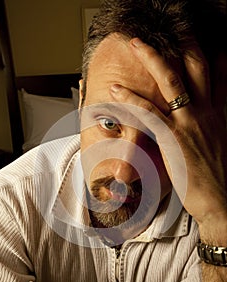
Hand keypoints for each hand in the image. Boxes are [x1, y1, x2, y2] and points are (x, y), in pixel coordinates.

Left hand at [110, 38, 226, 242]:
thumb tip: (201, 124)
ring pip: (171, 81)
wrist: (221, 200)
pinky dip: (130, 99)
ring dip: (152, 59)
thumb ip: (209, 129)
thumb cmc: (218, 178)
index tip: (209, 41)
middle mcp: (207, 112)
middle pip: (197, 68)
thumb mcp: (218, 146)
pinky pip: (148, 112)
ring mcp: (190, 123)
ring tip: (136, 44)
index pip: (220, 76)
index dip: (216, 55)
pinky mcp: (173, 138)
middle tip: (171, 31)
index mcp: (219, 115)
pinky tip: (115, 90)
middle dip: (184, 44)